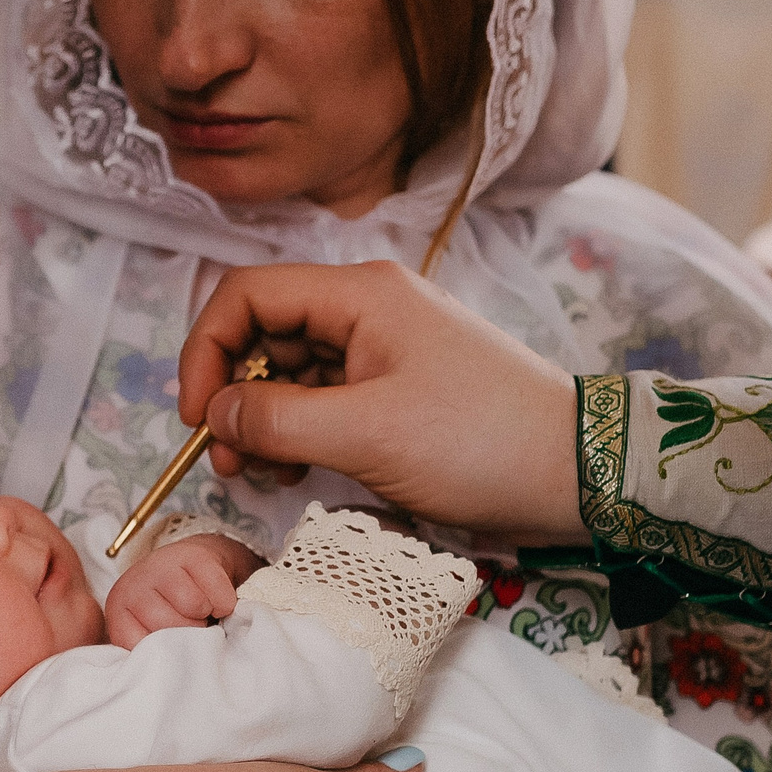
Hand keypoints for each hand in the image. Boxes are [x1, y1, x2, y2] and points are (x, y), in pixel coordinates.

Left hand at [104, 533, 259, 647]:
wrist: (191, 566)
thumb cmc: (171, 611)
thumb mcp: (150, 634)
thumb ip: (150, 654)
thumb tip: (165, 676)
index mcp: (118, 613)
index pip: (140, 648)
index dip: (164, 653)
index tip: (172, 647)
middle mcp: (132, 586)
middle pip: (167, 627)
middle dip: (187, 633)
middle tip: (190, 626)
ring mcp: (160, 566)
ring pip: (192, 607)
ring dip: (206, 615)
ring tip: (201, 612)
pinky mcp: (192, 556)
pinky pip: (217, 594)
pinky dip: (224, 604)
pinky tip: (214, 600)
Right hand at [179, 261, 587, 541]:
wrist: (576, 473)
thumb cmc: (481, 443)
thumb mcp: (365, 435)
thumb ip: (276, 420)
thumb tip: (215, 414)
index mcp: (360, 294)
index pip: (246, 295)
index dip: (206, 351)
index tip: (195, 418)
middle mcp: (368, 308)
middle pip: (264, 334)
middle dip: (233, 395)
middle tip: (228, 462)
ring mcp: (384, 348)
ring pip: (291, 372)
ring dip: (263, 422)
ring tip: (265, 477)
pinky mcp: (398, 387)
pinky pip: (325, 399)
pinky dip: (300, 434)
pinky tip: (298, 473)